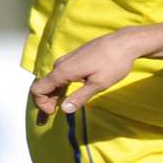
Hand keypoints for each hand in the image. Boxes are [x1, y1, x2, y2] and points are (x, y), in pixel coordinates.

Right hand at [30, 28, 150, 122]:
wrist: (125, 42)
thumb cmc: (114, 63)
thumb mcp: (98, 84)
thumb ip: (79, 97)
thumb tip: (64, 110)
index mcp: (63, 71)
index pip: (38, 89)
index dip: (40, 104)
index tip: (52, 113)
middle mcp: (61, 64)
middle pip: (43, 86)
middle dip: (43, 103)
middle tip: (44, 121)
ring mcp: (67, 60)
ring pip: (52, 81)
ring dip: (50, 97)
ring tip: (52, 111)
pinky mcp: (74, 59)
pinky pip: (60, 75)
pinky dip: (58, 88)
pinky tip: (63, 97)